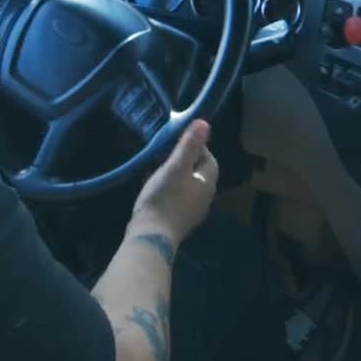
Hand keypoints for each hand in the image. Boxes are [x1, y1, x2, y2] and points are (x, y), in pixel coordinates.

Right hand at [129, 120, 217, 246]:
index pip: (209, 158)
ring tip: (156, 170)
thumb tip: (204, 123)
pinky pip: (179, 197)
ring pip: (188, 184)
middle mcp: (206, 197)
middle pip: (199, 171)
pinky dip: (170, 189)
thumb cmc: (164, 198)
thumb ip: (189, 145)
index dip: (195, 146)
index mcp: (207, 182)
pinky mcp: (180, 220)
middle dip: (183, 160)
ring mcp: (194, 211)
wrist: (151, 236)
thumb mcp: (175, 167)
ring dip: (175, 175)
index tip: (175, 143)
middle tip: (163, 155)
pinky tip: (155, 189)